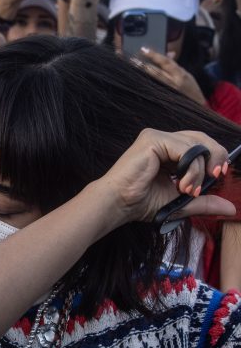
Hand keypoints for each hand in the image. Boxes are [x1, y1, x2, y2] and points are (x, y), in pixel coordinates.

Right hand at [102, 129, 233, 223]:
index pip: (199, 144)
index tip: (218, 175)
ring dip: (198, 172)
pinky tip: (180, 184)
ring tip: (187, 190)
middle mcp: (162, 140)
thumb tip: (231, 209)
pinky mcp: (153, 139)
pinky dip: (190, 169)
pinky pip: (185, 148)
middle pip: (201, 139)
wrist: (118, 204)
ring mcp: (157, 137)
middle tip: (215, 176)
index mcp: (167, 151)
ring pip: (195, 145)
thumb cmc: (140, 203)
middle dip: (214, 157)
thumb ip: (204, 202)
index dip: (213, 156)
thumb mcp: (180, 202)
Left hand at [137, 48, 206, 105]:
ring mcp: (167, 93)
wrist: (197, 108)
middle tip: (132, 59)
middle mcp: (173, 84)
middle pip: (156, 72)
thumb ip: (175, 65)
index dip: (154, 55)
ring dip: (142, 74)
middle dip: (143, 66)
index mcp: (180, 75)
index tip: (143, 49)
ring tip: (132, 68)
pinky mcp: (163, 100)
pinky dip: (145, 84)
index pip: (166, 62)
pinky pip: (152, 90)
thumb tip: (169, 53)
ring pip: (153, 81)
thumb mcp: (186, 74)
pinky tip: (138, 81)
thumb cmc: (191, 89)